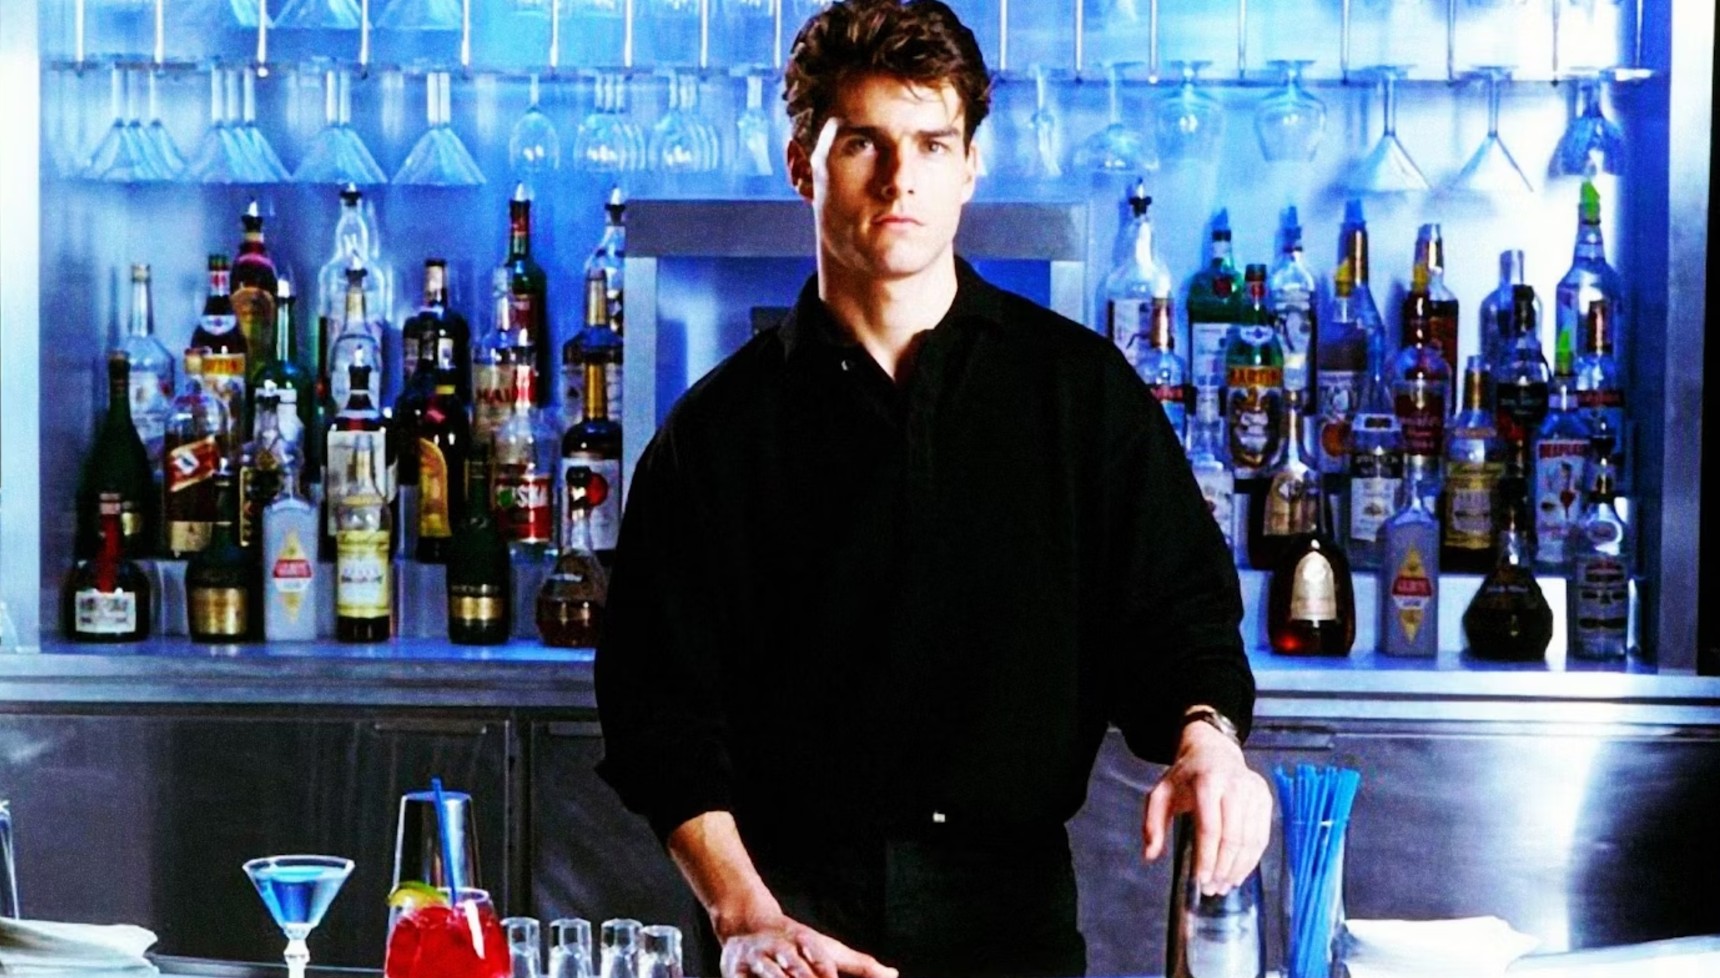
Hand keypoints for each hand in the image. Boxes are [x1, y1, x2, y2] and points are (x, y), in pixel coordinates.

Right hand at [718, 913, 897, 977]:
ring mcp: (757, 959)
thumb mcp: (828, 949)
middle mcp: (780, 948)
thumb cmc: (798, 944)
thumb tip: (893, 975)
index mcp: (804, 941)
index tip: (830, 977)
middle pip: (794, 968)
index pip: (817, 955)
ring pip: (770, 974)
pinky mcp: (735, 972)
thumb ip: (860, 966)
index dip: (823, 968)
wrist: (747, 925)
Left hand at [1139, 717, 1272, 895]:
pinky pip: (1262, 836)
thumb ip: (1152, 824)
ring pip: (1251, 840)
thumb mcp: (1160, 794)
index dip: (1207, 858)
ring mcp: (1254, 792)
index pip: (1210, 828)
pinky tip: (1238, 872)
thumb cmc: (1185, 777)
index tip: (1200, 880)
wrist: (1214, 752)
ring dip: (1238, 868)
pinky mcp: (1265, 798)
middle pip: (1233, 837)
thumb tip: (1150, 855)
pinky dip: (1251, 859)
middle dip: (1223, 868)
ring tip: (1224, 886)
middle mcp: (1235, 785)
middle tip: (1212, 889)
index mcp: (1207, 782)